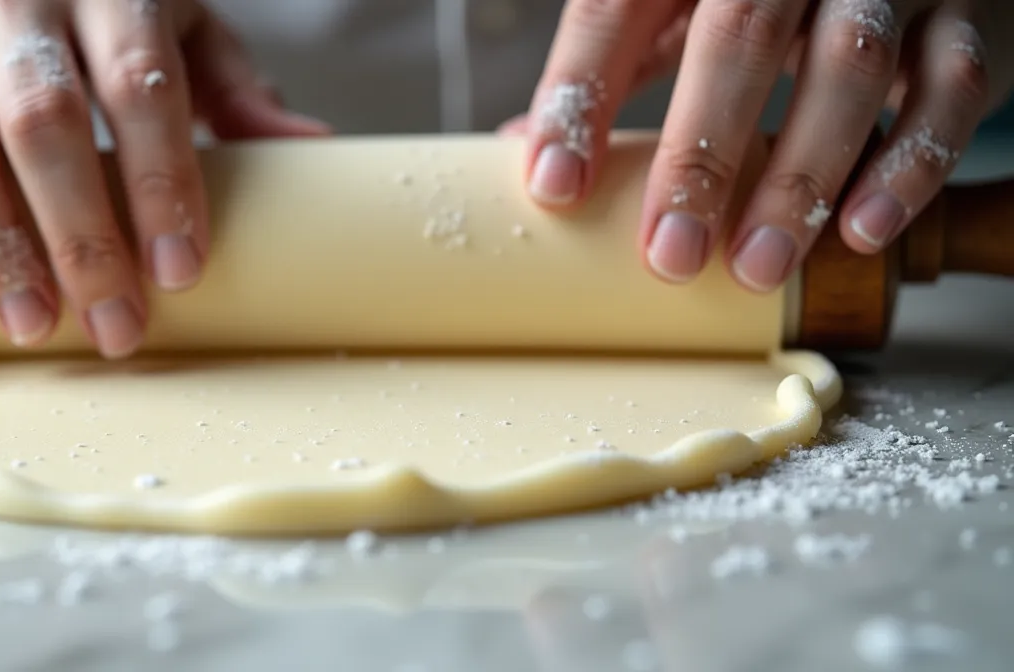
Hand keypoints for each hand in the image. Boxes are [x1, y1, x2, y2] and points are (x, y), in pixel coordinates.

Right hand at [0, 0, 328, 357]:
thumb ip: (232, 88)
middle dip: (83, 234)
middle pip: (43, 123)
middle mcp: (13, 7)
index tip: (182, 272)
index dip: (160, 181)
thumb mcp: (181, 32)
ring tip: (37, 326)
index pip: (138, 85)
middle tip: (118, 326)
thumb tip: (314, 146)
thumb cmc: (102, 25)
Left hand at [520, 0, 1012, 291]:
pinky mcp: (969, 13)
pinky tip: (861, 229)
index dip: (581, 96)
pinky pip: (952, 86)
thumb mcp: (674, 10)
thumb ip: (614, 66)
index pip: (617, 9)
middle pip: (739, 34)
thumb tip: (528, 155)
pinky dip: (908, 163)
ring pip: (851, 62)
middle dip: (699, 154)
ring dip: (801, 176)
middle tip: (668, 257)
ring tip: (754, 267)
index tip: (553, 188)